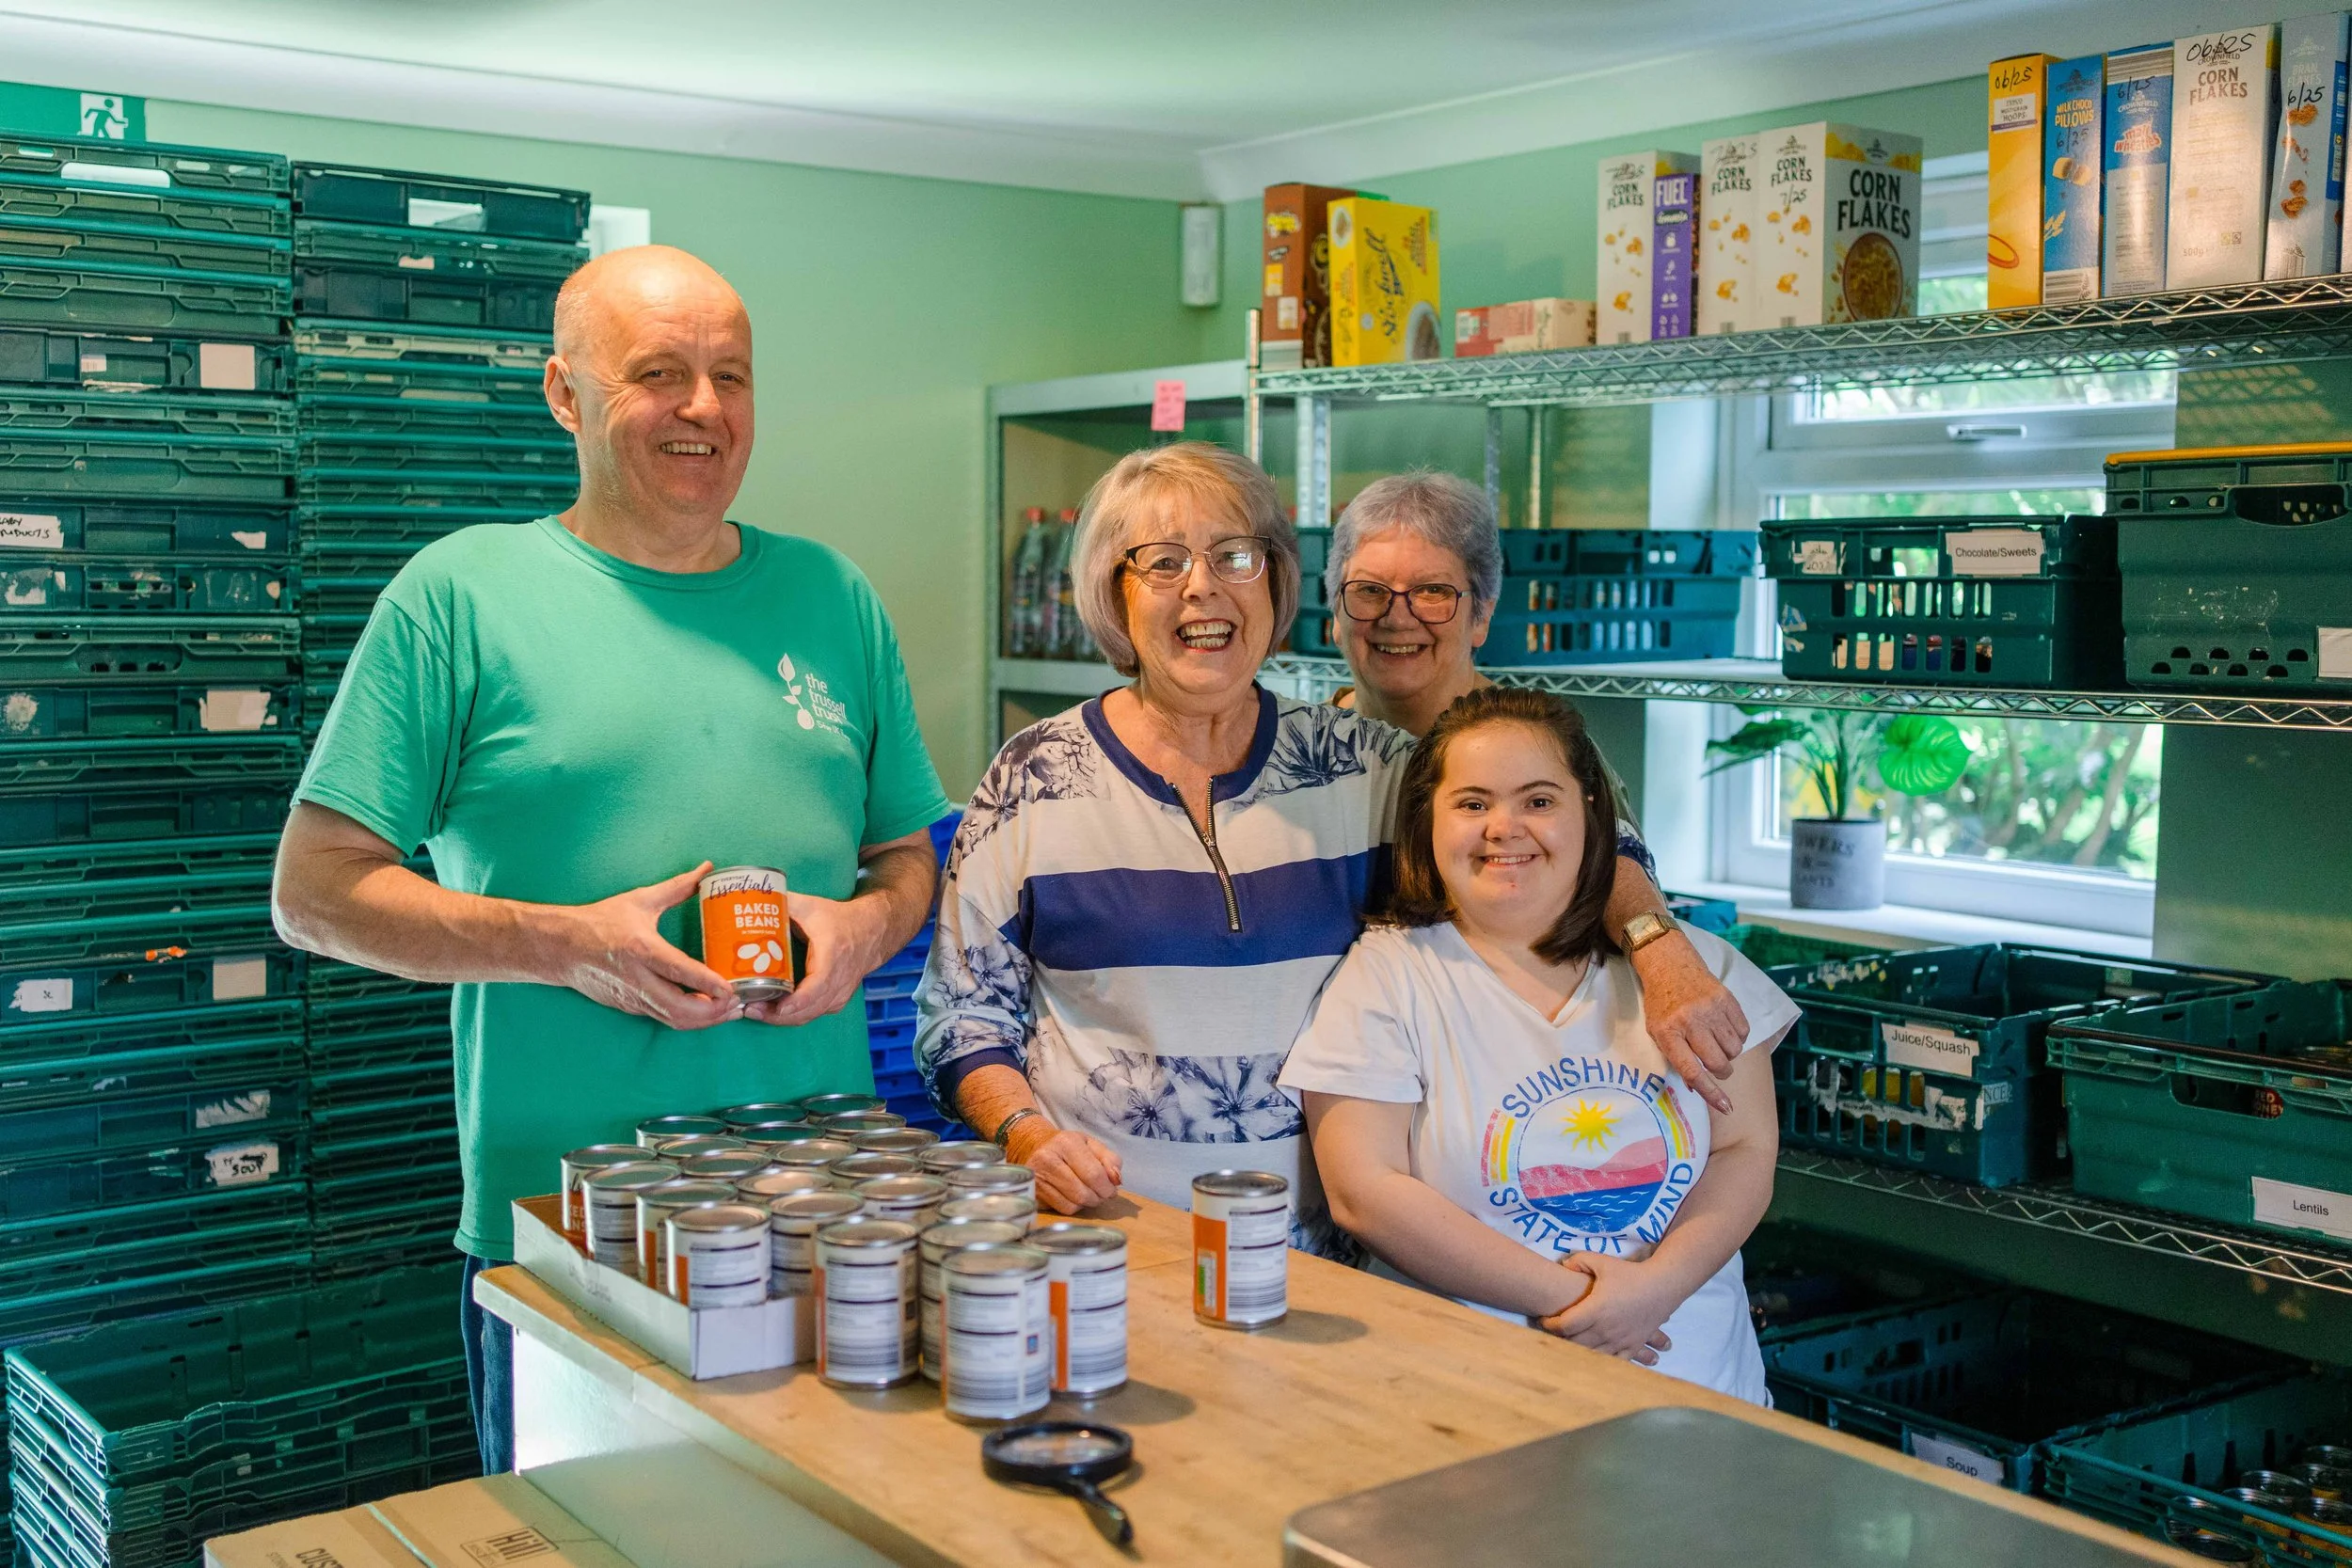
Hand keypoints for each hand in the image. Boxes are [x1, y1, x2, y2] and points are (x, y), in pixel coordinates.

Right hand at [548, 863, 742, 1029]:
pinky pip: (663, 1018)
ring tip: (729, 1010)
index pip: (680, 971)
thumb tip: (706, 869)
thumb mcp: (639, 901)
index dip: (708, 983)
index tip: (731, 988)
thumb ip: (676, 888)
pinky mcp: (629, 1007)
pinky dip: (687, 1019)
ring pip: (673, 1019)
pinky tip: (706, 1011)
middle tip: (738, 1003)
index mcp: (641, 949)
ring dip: (704, 1020)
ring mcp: (632, 997)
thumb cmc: (599, 922)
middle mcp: (637, 978)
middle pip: (679, 1008)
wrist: (560, 948)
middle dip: (712, 1012)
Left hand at [743, 889, 894, 1027]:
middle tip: (750, 1009)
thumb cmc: (839, 919)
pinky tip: (774, 1012)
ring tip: (756, 1012)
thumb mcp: (812, 906)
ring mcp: (840, 993)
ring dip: (783, 1018)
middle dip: (779, 1014)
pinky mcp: (837, 1000)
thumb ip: (784, 902)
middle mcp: (839, 980)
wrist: (871, 932)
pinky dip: (794, 1017)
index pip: (818, 985)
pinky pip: (815, 1014)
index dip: (798, 1000)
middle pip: (810, 1008)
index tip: (778, 1006)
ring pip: (811, 1015)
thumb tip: (755, 902)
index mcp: (832, 956)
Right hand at [1006, 1118, 1122, 1213]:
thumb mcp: (1092, 1145)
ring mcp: (1037, 1178)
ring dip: (1087, 1204)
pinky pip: (1063, 1209)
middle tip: (1102, 1194)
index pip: (1094, 1174)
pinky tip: (1075, 1197)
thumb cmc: (1068, 1147)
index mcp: (1066, 1143)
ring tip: (1090, 1194)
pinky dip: (1075, 1207)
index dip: (1107, 1187)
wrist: (1035, 1147)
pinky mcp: (1033, 1193)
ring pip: (1073, 1204)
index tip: (1111, 1189)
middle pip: (1083, 1192)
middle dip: (1099, 1197)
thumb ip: (1110, 1160)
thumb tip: (1116, 1180)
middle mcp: (1048, 1159)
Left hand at [1541, 1252, 1679, 1365]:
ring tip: (1568, 1345)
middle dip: (1559, 1340)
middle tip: (1551, 1334)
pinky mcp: (1631, 1347)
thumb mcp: (1602, 1261)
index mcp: (1596, 1310)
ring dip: (1577, 1353)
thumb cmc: (1630, 1274)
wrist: (1662, 1287)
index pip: (1564, 1325)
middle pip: (1573, 1344)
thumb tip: (1563, 1265)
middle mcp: (1606, 1329)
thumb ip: (1579, 1261)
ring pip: (1591, 1356)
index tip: (1543, 1320)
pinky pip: (1612, 1362)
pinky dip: (1600, 1362)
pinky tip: (1591, 1360)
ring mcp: (1619, 1341)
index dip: (1549, 1324)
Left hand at [1629, 932, 1748, 1114]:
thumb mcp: (1657, 1032)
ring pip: (1735, 1050)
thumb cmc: (1662, 1004)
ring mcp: (1710, 1009)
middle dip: (1721, 1071)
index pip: (1692, 1071)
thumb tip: (1697, 1089)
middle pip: (1718, 1063)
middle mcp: (1690, 1021)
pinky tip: (1724, 1028)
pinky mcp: (1726, 999)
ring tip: (1716, 1041)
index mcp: (1668, 1033)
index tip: (1726, 1107)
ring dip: (1729, 1053)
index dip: (1710, 1093)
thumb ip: (1676, 1059)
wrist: (1670, 965)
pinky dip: (1738, 1037)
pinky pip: (1744, 1031)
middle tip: (1715, 1064)